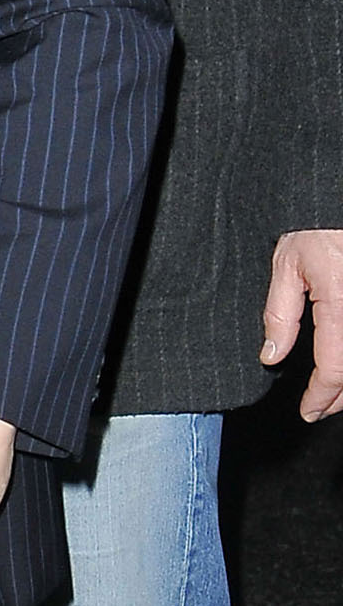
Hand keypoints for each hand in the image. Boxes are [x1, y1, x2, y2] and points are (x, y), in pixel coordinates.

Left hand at [262, 227, 342, 420]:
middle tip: (320, 409)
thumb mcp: (287, 264)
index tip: (308, 411)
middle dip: (341, 397)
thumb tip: (271, 356)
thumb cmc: (316, 224)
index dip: (321, 397)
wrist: (339, 194)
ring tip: (336, 394)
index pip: (335, 368)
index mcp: (342, 303)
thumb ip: (280, 315)